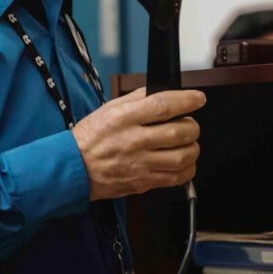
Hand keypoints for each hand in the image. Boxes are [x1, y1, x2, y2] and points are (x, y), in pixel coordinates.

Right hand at [71, 87, 204, 200]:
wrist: (75, 167)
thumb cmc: (90, 138)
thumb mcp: (109, 108)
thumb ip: (138, 98)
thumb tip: (162, 91)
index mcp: (125, 118)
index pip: (164, 105)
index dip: (187, 100)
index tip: (198, 99)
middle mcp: (135, 141)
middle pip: (180, 132)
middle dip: (192, 126)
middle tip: (189, 124)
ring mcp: (140, 164)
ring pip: (183, 157)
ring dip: (193, 148)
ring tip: (187, 144)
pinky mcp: (144, 182)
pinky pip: (177, 178)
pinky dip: (187, 169)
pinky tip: (182, 162)